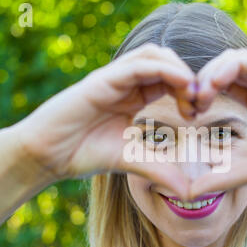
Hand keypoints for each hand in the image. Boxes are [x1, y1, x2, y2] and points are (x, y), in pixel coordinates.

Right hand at [10, 43, 196, 197]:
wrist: (48, 156)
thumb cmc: (84, 154)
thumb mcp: (132, 160)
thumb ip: (160, 170)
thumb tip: (188, 191)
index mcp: (133, 97)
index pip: (168, 79)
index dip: (189, 91)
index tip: (198, 113)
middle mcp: (125, 84)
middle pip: (164, 60)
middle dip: (188, 77)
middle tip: (198, 103)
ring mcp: (113, 79)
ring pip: (153, 54)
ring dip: (178, 69)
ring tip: (191, 93)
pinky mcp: (102, 80)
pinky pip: (138, 65)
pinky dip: (163, 69)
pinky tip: (179, 86)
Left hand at [190, 48, 246, 197]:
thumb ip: (222, 177)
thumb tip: (188, 193)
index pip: (222, 86)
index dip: (200, 94)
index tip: (187, 113)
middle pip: (224, 70)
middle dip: (201, 82)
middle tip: (189, 103)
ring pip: (235, 60)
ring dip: (212, 72)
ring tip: (200, 94)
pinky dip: (231, 67)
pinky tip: (216, 84)